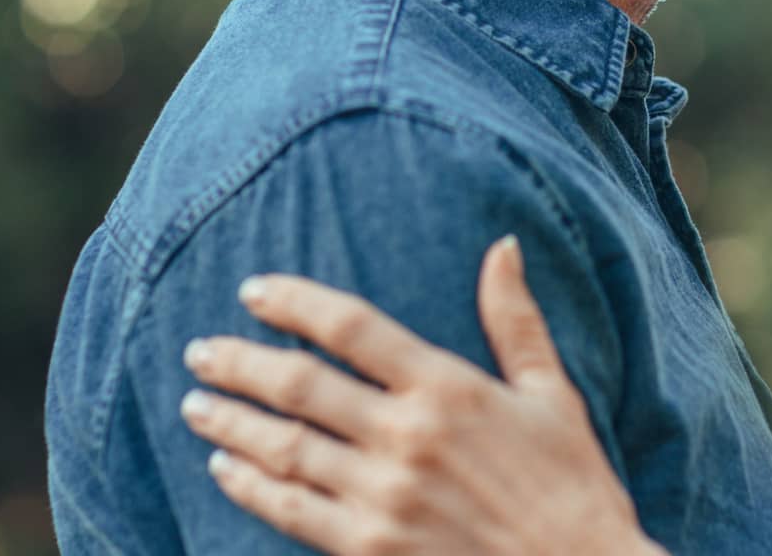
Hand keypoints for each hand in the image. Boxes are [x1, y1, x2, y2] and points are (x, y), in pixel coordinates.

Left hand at [179, 235, 665, 555]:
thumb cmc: (573, 487)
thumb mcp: (554, 395)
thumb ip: (515, 320)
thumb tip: (504, 246)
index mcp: (449, 387)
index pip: (350, 327)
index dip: (294, 303)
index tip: (253, 291)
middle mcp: (408, 436)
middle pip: (299, 386)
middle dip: (239, 364)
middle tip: (201, 352)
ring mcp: (385, 496)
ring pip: (285, 448)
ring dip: (231, 424)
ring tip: (197, 406)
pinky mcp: (372, 547)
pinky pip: (292, 512)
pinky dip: (252, 487)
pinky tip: (226, 469)